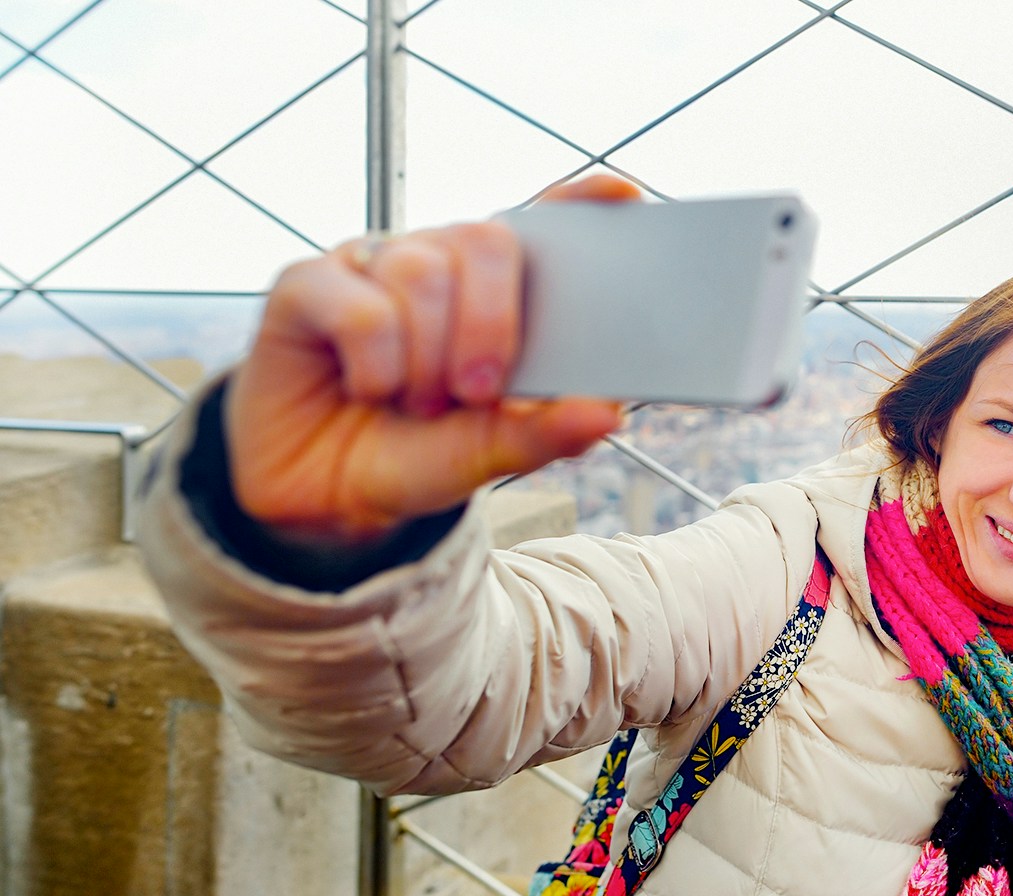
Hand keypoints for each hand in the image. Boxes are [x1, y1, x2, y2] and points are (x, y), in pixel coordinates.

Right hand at [223, 176, 638, 541]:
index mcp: (491, 291)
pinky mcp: (307, 285)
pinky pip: (359, 303)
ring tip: (420, 404)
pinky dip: (378, 361)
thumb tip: (607, 413)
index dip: (579, 201)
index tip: (624, 197)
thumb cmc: (413, 456)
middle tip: (480, 392)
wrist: (323, 499)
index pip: (541, 223)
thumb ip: (544, 431)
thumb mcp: (486, 453)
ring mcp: (371, 265)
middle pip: (485, 238)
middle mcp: (436, 262)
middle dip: (493, 321)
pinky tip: (370, 389)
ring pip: (422, 270)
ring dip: (429, 357)